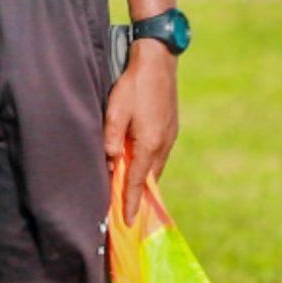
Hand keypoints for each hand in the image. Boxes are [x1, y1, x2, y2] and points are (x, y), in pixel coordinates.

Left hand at [103, 41, 179, 221]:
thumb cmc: (133, 85)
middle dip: (137, 195)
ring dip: (143, 179)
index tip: (127, 222)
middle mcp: (163, 144)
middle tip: (126, 211)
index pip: (136, 182)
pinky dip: (149, 165)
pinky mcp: (171, 128)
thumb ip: (110, 139)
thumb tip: (110, 162)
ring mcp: (170, 136)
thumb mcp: (115, 111)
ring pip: (155, 167)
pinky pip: (160, 155)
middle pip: (148, 179)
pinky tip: (140, 164)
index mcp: (149, 144)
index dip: (129, 202)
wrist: (158, 61)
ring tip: (131, 192)